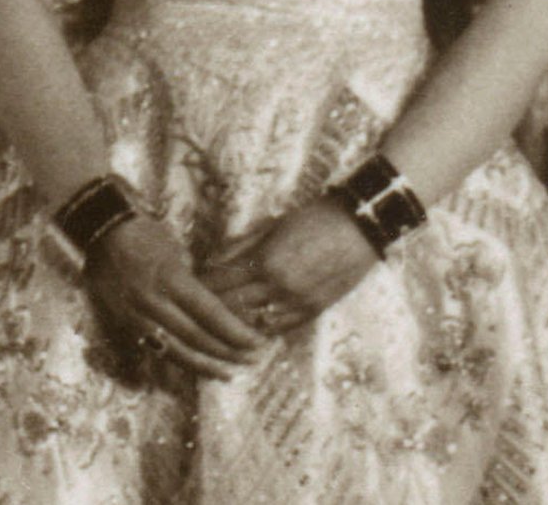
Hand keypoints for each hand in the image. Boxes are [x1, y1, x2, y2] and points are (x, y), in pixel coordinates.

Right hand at [86, 214, 265, 379]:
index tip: (256, 342)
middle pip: (195, 337)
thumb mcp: (176, 250)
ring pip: (175, 351)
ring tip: (229, 374)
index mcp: (170, 277)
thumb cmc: (145, 234)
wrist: (102, 233)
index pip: (209, 312)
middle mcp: (153, 301)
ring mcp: (136, 317)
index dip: (234, 331)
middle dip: (226, 352)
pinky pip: (156, 350)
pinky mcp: (125, 326)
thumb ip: (193, 282)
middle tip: (252, 360)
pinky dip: (179, 361)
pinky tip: (197, 368)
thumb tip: (216, 307)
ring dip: (205, 366)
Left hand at [202, 197, 376, 335]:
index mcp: (266, 261)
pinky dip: (260, 329)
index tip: (189, 287)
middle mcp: (279, 288)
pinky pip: (278, 329)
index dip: (203, 287)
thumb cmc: (313, 218)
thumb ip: (241, 244)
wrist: (358, 227)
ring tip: (218, 321)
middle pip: (233, 308)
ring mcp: (297, 304)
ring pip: (254, 325)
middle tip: (196, 308)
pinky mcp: (313, 312)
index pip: (222, 283)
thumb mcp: (272, 224)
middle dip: (212, 308)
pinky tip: (248, 327)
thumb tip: (212, 260)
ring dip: (235, 324)